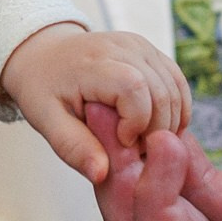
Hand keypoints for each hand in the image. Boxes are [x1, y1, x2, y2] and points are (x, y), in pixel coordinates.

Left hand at [0, 23, 191, 183]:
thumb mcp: (46, 122)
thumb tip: (102, 174)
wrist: (44, 55)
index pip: (134, 89)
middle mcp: (121, 47)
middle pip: (162, 92)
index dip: (136, 122)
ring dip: (169, 123)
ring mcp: (140, 46)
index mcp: (92, 63)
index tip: (121, 142)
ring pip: (175, 89)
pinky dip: (176, 110)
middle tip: (134, 150)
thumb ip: (73, 148)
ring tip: (141, 140)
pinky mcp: (150, 51)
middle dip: (157, 131)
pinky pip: (177, 82)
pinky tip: (156, 128)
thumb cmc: (43, 90)